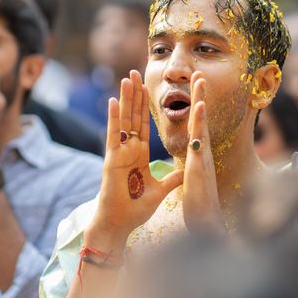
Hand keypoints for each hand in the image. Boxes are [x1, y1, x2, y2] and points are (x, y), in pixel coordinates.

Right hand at [86, 70, 182, 252]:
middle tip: (135, 72)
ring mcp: (119, 153)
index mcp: (139, 155)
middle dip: (135, 95)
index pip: (144, 124)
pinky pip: (113, 136)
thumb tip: (185, 171)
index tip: (147, 87)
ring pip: (124, 120)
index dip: (146, 106)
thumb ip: (172, 179)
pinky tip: (113, 101)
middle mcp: (128, 150)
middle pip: (133, 117)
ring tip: (126, 78)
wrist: (120, 224)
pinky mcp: (112, 160)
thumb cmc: (136, 210)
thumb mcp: (160, 190)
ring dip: (126, 99)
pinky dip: (113, 118)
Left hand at [181, 72, 222, 232]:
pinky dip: (199, 123)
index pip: (195, 127)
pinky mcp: (200, 165)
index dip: (194, 108)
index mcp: (198, 156)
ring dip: (201, 101)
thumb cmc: (200, 206)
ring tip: (200, 80)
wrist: (207, 225)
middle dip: (200, 96)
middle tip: (199, 74)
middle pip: (201, 119)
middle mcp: (203, 153)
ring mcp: (203, 158)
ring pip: (201, 125)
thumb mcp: (194, 181)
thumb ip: (194, 168)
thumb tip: (193, 162)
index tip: (193, 90)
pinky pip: (199, 140)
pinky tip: (198, 107)